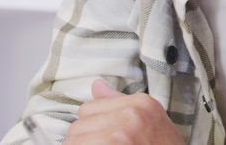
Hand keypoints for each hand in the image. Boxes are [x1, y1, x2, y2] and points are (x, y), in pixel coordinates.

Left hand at [65, 79, 185, 143]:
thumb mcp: (152, 121)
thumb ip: (120, 102)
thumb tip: (96, 85)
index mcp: (140, 104)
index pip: (88, 108)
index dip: (92, 128)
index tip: (103, 139)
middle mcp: (131, 116)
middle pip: (78, 125)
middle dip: (84, 140)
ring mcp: (120, 136)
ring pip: (73, 140)